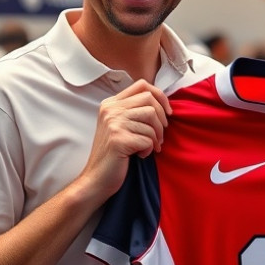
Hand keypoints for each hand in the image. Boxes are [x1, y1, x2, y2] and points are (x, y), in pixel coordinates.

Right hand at [79, 79, 171, 200]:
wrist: (96, 179)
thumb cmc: (113, 154)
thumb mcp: (119, 126)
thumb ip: (134, 112)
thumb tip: (162, 104)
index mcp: (110, 104)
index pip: (142, 85)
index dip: (160, 96)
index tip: (167, 112)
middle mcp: (110, 110)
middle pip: (149, 100)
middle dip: (161, 119)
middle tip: (160, 136)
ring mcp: (113, 123)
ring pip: (151, 119)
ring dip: (156, 137)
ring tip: (151, 147)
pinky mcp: (118, 139)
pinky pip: (148, 138)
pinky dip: (149, 149)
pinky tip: (141, 155)